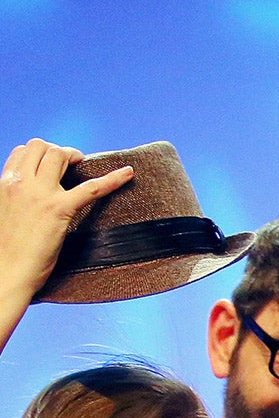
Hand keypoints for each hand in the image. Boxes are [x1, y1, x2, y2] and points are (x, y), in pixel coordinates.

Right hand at [0, 140, 132, 304]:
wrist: (7, 270)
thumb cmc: (8, 248)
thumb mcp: (5, 212)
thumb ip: (17, 197)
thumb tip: (31, 196)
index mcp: (5, 183)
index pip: (23, 151)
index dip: (42, 153)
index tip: (55, 163)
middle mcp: (20, 183)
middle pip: (42, 147)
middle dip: (60, 151)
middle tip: (75, 162)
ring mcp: (39, 194)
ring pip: (59, 155)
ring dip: (75, 156)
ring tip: (86, 165)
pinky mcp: (59, 210)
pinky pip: (91, 188)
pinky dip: (112, 179)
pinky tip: (127, 173)